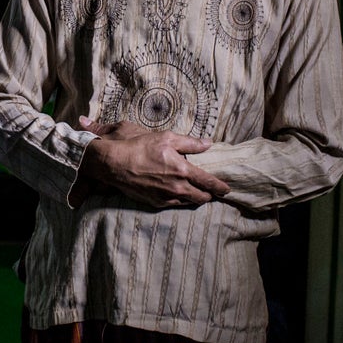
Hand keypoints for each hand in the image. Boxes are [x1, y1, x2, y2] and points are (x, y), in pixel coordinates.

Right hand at [77, 115, 227, 208]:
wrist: (114, 164)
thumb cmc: (139, 147)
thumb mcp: (166, 138)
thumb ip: (190, 143)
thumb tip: (208, 143)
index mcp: (183, 170)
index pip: (209, 182)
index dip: (221, 187)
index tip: (227, 189)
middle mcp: (177, 188)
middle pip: (202, 197)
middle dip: (209, 194)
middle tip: (212, 190)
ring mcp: (166, 198)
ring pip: (188, 202)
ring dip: (195, 198)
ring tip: (197, 192)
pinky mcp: (155, 203)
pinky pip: (174, 204)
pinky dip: (180, 200)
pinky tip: (178, 194)